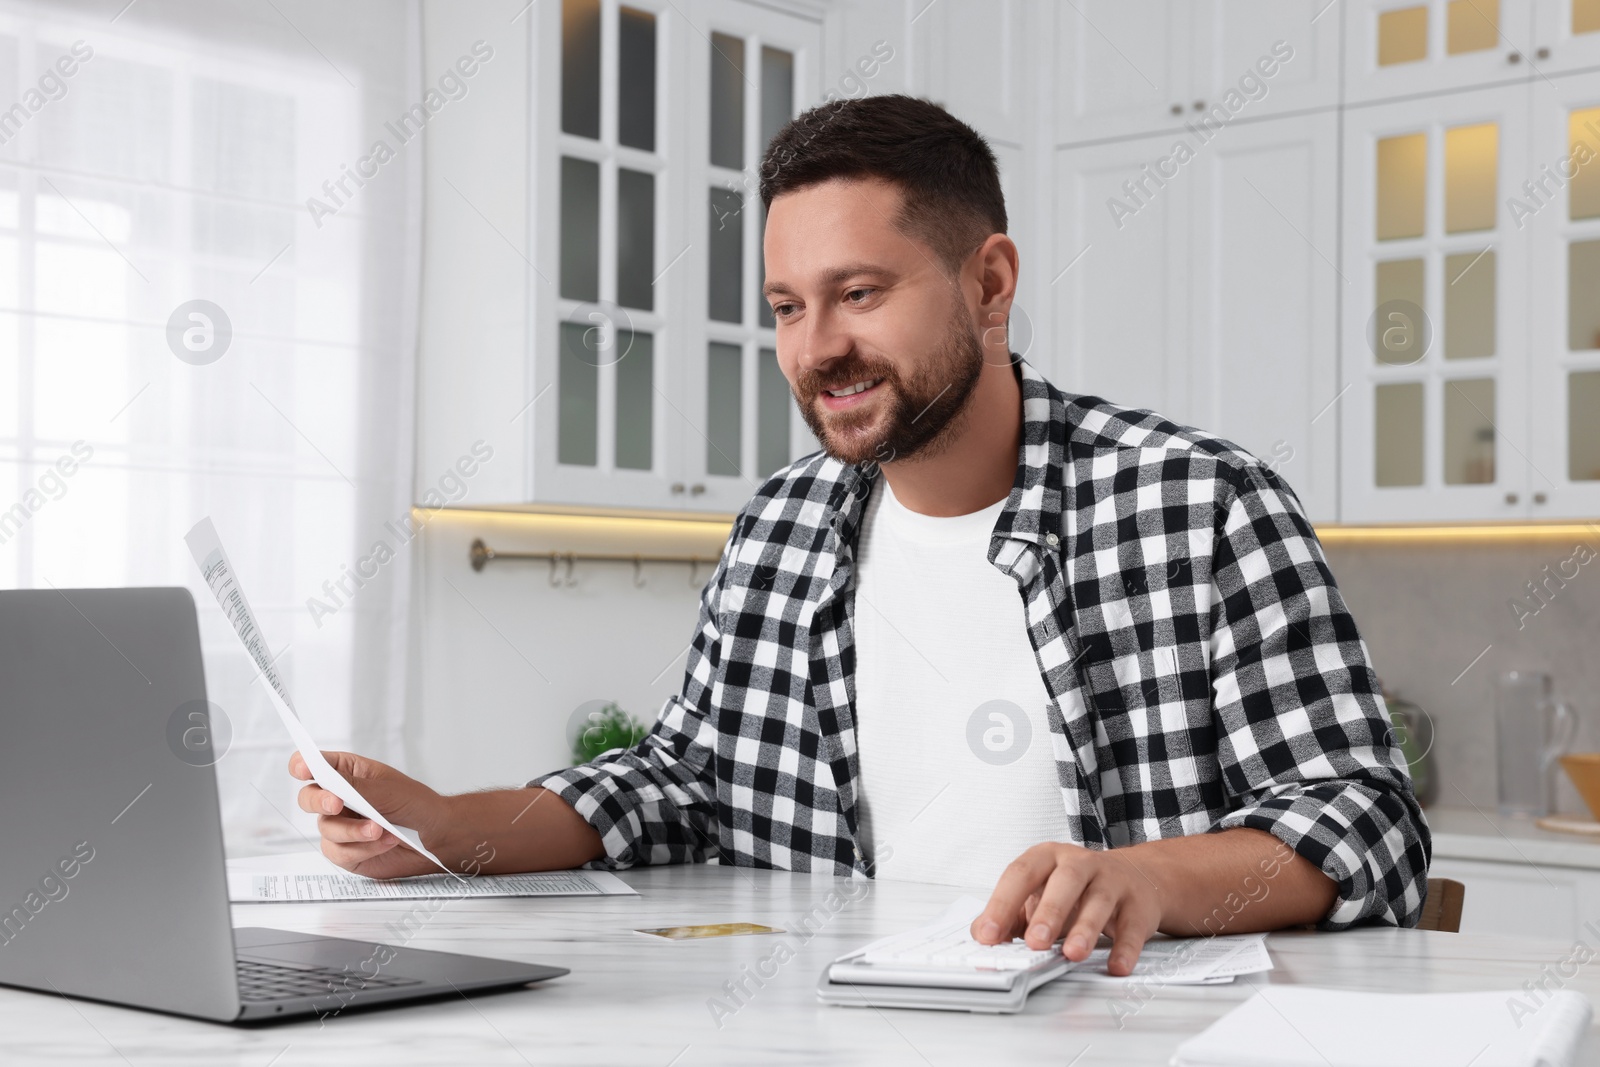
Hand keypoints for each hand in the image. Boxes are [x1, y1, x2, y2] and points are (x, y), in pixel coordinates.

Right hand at [290, 751, 448, 879]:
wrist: (435, 835)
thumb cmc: (415, 803)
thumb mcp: (387, 789)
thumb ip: (355, 786)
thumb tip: (327, 777)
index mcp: (347, 773)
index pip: (314, 765)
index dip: (303, 765)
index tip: (304, 769)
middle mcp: (338, 798)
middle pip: (308, 798)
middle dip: (320, 801)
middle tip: (337, 804)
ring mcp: (340, 826)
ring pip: (325, 829)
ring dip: (354, 831)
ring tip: (380, 829)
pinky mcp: (346, 851)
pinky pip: (338, 852)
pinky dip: (363, 848)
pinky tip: (385, 841)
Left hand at [970, 842, 1164, 975]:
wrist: (1134, 877)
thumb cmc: (1076, 888)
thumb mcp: (1038, 892)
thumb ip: (1010, 914)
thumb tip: (983, 936)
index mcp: (1046, 858)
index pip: (1020, 875)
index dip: (1002, 904)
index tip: (988, 934)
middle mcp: (1080, 864)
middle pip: (1064, 882)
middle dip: (1048, 912)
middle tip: (1034, 942)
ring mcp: (1112, 882)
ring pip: (1099, 901)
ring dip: (1085, 929)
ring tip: (1072, 953)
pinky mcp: (1138, 906)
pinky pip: (1132, 928)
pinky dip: (1125, 949)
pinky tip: (1115, 966)